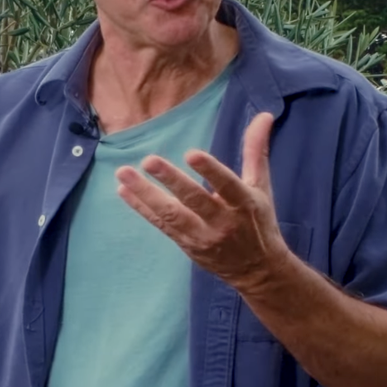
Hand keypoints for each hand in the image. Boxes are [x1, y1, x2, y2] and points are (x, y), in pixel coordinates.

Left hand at [118, 111, 290, 291]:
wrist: (258, 271)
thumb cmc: (258, 221)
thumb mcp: (261, 187)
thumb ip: (256, 151)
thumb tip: (263, 115)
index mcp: (244, 204)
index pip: (227, 186)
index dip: (211, 171)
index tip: (192, 154)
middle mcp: (222, 222)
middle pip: (195, 201)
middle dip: (171, 181)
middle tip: (149, 160)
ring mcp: (202, 236)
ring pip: (172, 215)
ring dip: (145, 194)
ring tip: (123, 174)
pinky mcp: (186, 244)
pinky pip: (161, 225)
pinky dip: (141, 208)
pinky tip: (123, 191)